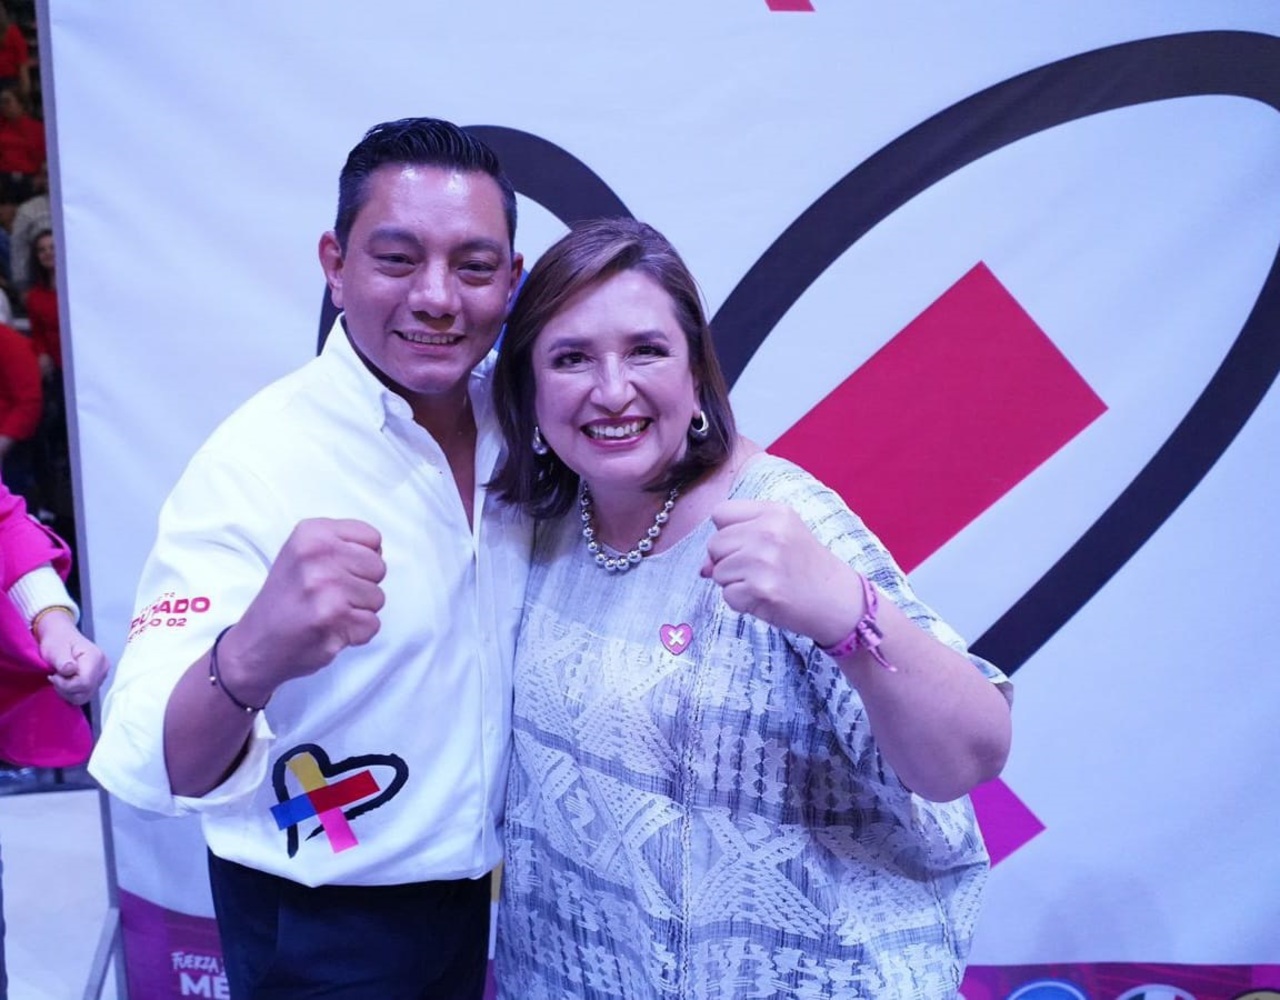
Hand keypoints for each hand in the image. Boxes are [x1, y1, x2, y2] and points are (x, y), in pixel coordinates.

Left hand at [34, 609, 110, 706]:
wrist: (62, 636)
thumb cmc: (57, 641)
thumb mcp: (55, 649)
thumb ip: (63, 661)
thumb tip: (70, 670)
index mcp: (96, 658)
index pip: (84, 683)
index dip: (65, 685)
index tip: (53, 676)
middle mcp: (103, 668)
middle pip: (86, 692)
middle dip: (66, 689)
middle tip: (55, 677)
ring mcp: (102, 675)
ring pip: (85, 696)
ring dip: (68, 692)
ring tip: (60, 679)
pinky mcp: (97, 681)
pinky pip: (85, 694)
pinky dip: (72, 692)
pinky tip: (66, 681)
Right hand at [218, 518, 385, 703]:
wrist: (254, 644)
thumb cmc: (287, 598)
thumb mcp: (303, 554)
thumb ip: (340, 544)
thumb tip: (378, 552)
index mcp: (311, 533)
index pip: (372, 538)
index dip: (361, 558)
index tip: (335, 571)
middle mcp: (317, 555)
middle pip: (379, 567)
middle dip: (362, 585)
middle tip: (329, 596)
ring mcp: (326, 587)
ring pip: (378, 598)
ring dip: (358, 611)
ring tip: (327, 613)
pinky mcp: (333, 618)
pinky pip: (372, 624)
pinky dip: (355, 634)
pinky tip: (328, 630)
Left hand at [702, 499, 862, 646]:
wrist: (839, 601)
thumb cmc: (806, 567)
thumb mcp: (781, 537)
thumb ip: (740, 540)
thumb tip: (703, 567)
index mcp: (774, 512)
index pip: (720, 514)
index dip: (727, 533)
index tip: (746, 546)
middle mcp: (768, 531)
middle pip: (715, 544)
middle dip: (727, 561)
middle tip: (758, 570)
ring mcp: (763, 560)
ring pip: (717, 572)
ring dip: (734, 583)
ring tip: (764, 583)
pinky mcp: (760, 588)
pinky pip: (727, 596)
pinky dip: (741, 602)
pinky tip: (765, 598)